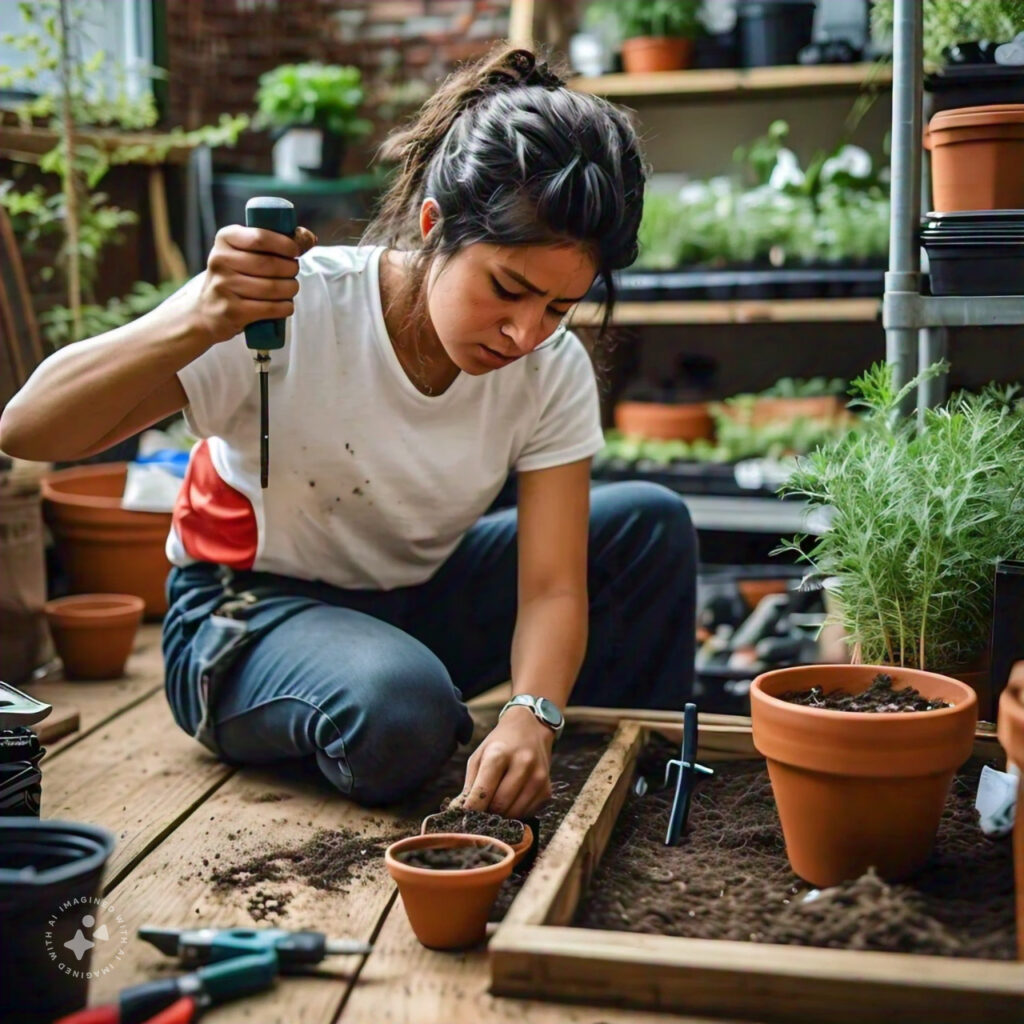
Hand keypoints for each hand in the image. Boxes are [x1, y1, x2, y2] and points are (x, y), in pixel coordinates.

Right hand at [192, 224, 317, 345]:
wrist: (206, 312)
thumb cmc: (235, 277)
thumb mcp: (246, 253)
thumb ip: (277, 243)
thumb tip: (309, 237)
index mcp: (225, 239)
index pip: (260, 237)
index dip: (285, 244)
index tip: (295, 251)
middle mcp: (220, 260)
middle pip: (270, 264)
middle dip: (291, 269)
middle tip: (293, 273)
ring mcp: (224, 286)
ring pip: (272, 287)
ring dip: (290, 289)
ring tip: (290, 289)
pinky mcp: (231, 310)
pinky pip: (269, 308)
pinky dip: (285, 307)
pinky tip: (286, 305)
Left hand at [452, 706, 554, 819]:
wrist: (531, 729)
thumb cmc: (500, 744)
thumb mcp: (479, 757)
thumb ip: (470, 785)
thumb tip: (460, 813)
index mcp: (499, 754)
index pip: (482, 792)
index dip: (471, 809)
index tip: (464, 816)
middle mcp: (522, 764)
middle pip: (499, 806)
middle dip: (487, 813)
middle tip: (480, 810)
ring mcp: (538, 778)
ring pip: (514, 814)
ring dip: (502, 815)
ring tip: (496, 803)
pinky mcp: (547, 790)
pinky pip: (527, 813)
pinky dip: (516, 812)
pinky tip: (512, 799)